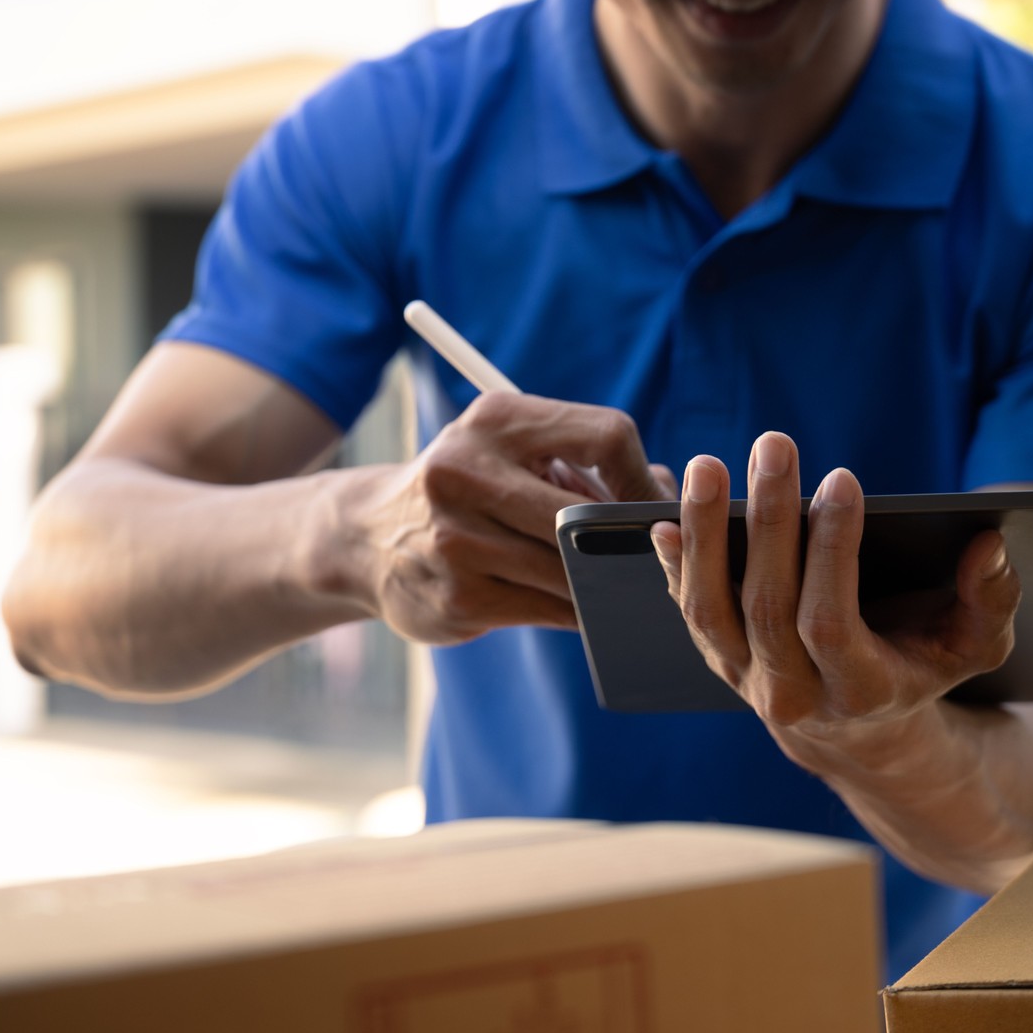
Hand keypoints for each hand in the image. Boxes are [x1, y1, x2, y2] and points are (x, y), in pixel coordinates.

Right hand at [350, 392, 673, 643]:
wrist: (363, 537)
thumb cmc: (463, 490)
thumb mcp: (505, 451)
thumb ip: (580, 463)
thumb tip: (669, 495)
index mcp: (496, 420)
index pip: (608, 435)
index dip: (645, 477)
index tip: (654, 505)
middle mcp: (468, 470)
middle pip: (591, 512)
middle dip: (626, 537)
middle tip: (653, 556)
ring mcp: (458, 537)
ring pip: (573, 568)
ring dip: (607, 580)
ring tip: (627, 584)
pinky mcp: (459, 595)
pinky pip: (550, 609)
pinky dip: (581, 611)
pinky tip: (590, 609)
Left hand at [649, 432, 1019, 756]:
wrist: (860, 725)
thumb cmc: (923, 663)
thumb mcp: (976, 644)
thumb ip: (993, 600)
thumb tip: (989, 547)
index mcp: (859, 692)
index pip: (829, 621)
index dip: (833, 552)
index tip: (841, 480)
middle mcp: (792, 695)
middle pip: (766, 605)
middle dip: (771, 520)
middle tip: (775, 446)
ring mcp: (745, 678)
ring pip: (710, 607)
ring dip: (705, 532)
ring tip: (708, 466)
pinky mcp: (716, 656)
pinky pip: (685, 609)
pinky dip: (673, 563)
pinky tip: (662, 518)